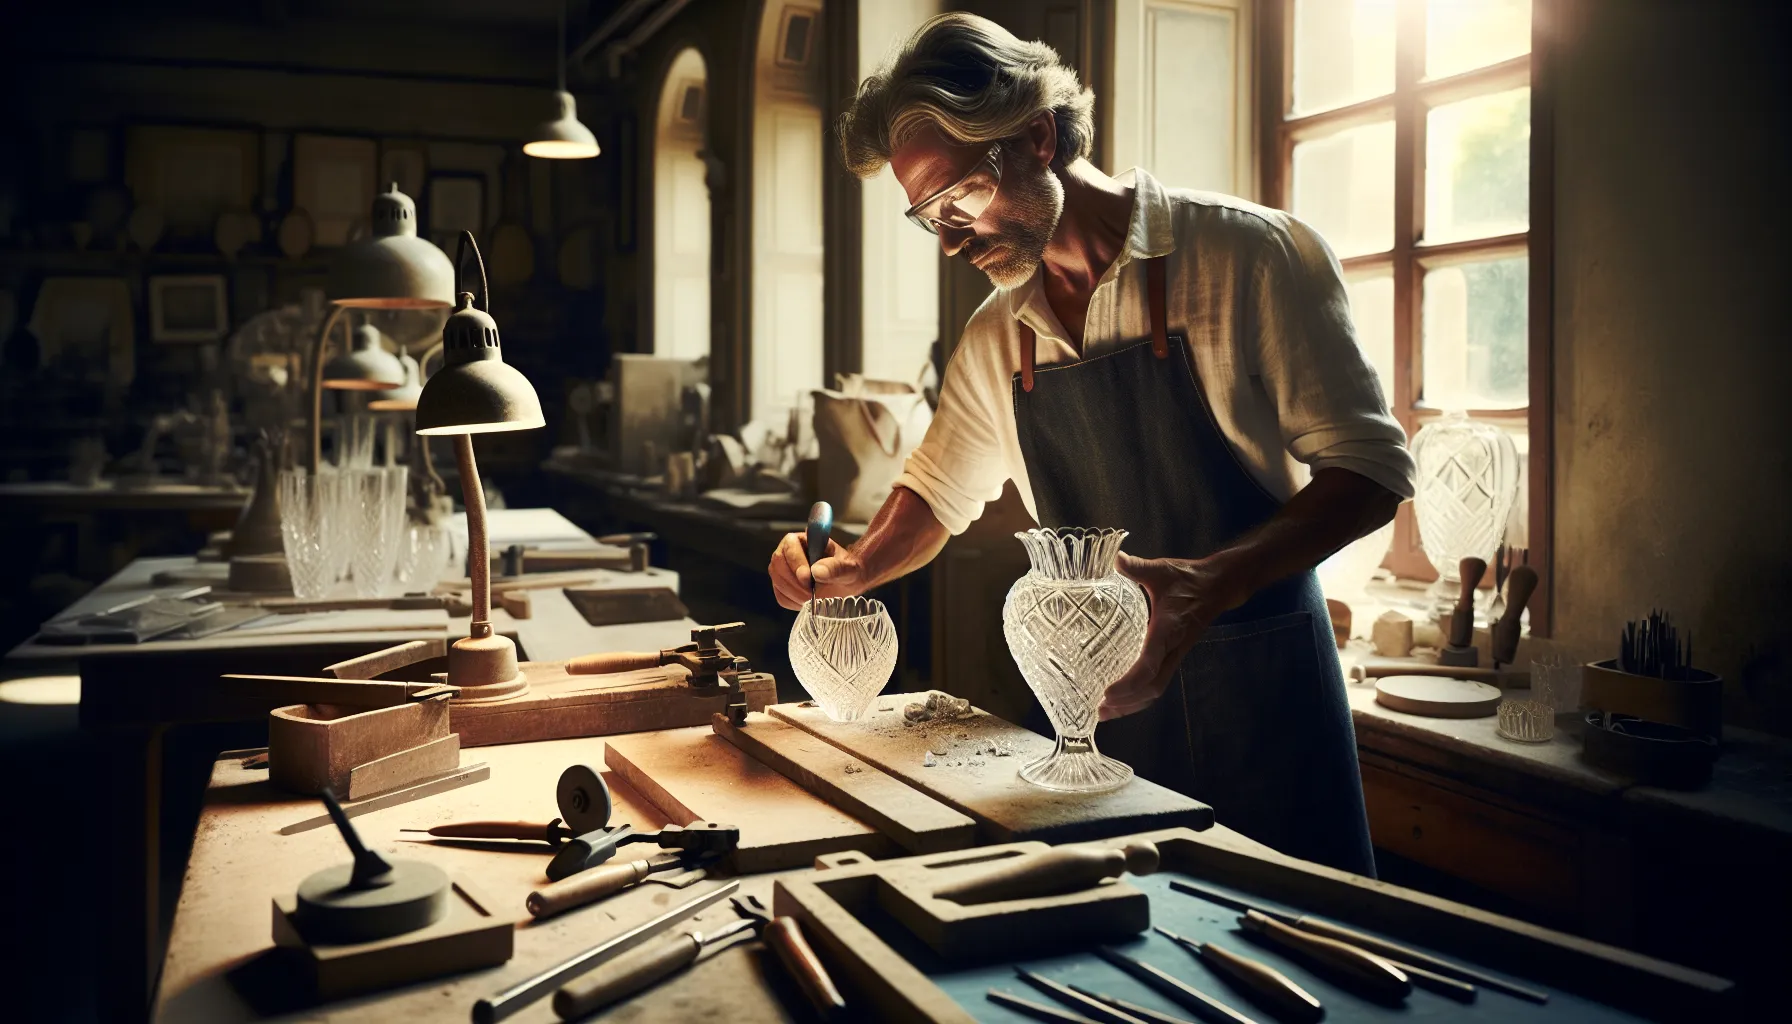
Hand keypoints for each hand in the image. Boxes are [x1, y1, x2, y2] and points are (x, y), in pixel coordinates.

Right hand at [768, 533, 867, 609]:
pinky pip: (782, 597)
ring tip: (815, 597)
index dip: (796, 563)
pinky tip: (809, 600)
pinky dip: (795, 602)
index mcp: (801, 540)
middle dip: (796, 583)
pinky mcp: (782, 587)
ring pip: (778, 582)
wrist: (846, 583)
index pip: (790, 547)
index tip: (808, 578)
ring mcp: (782, 570)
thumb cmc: (846, 569)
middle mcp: (787, 552)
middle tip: (813, 592)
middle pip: (778, 566)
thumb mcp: (847, 567)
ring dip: (797, 594)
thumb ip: (835, 567)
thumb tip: (817, 571)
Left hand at [1099, 553, 1247, 719]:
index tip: (1107, 692)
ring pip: (1155, 690)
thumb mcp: (1161, 570)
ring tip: (1104, 713)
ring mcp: (1173, 655)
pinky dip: (1138, 697)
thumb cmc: (1187, 579)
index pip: (1149, 664)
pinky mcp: (1172, 657)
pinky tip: (1119, 700)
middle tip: (1099, 710)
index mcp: (1168, 629)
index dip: (1129, 682)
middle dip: (1126, 703)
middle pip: (1151, 687)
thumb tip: (1113, 557)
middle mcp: (1172, 648)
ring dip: (1131, 705)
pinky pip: (1156, 684)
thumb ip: (1136, 567)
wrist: (1217, 587)